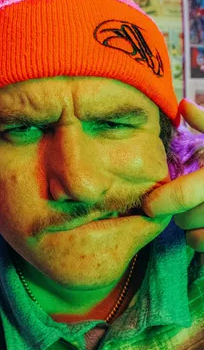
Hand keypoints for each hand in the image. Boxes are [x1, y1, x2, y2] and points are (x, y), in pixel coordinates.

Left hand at [143, 99, 203, 251]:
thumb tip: (183, 105)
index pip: (184, 195)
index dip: (161, 202)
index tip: (150, 205)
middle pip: (187, 219)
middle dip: (179, 215)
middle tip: (181, 208)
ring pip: (197, 239)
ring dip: (191, 233)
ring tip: (196, 221)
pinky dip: (203, 244)